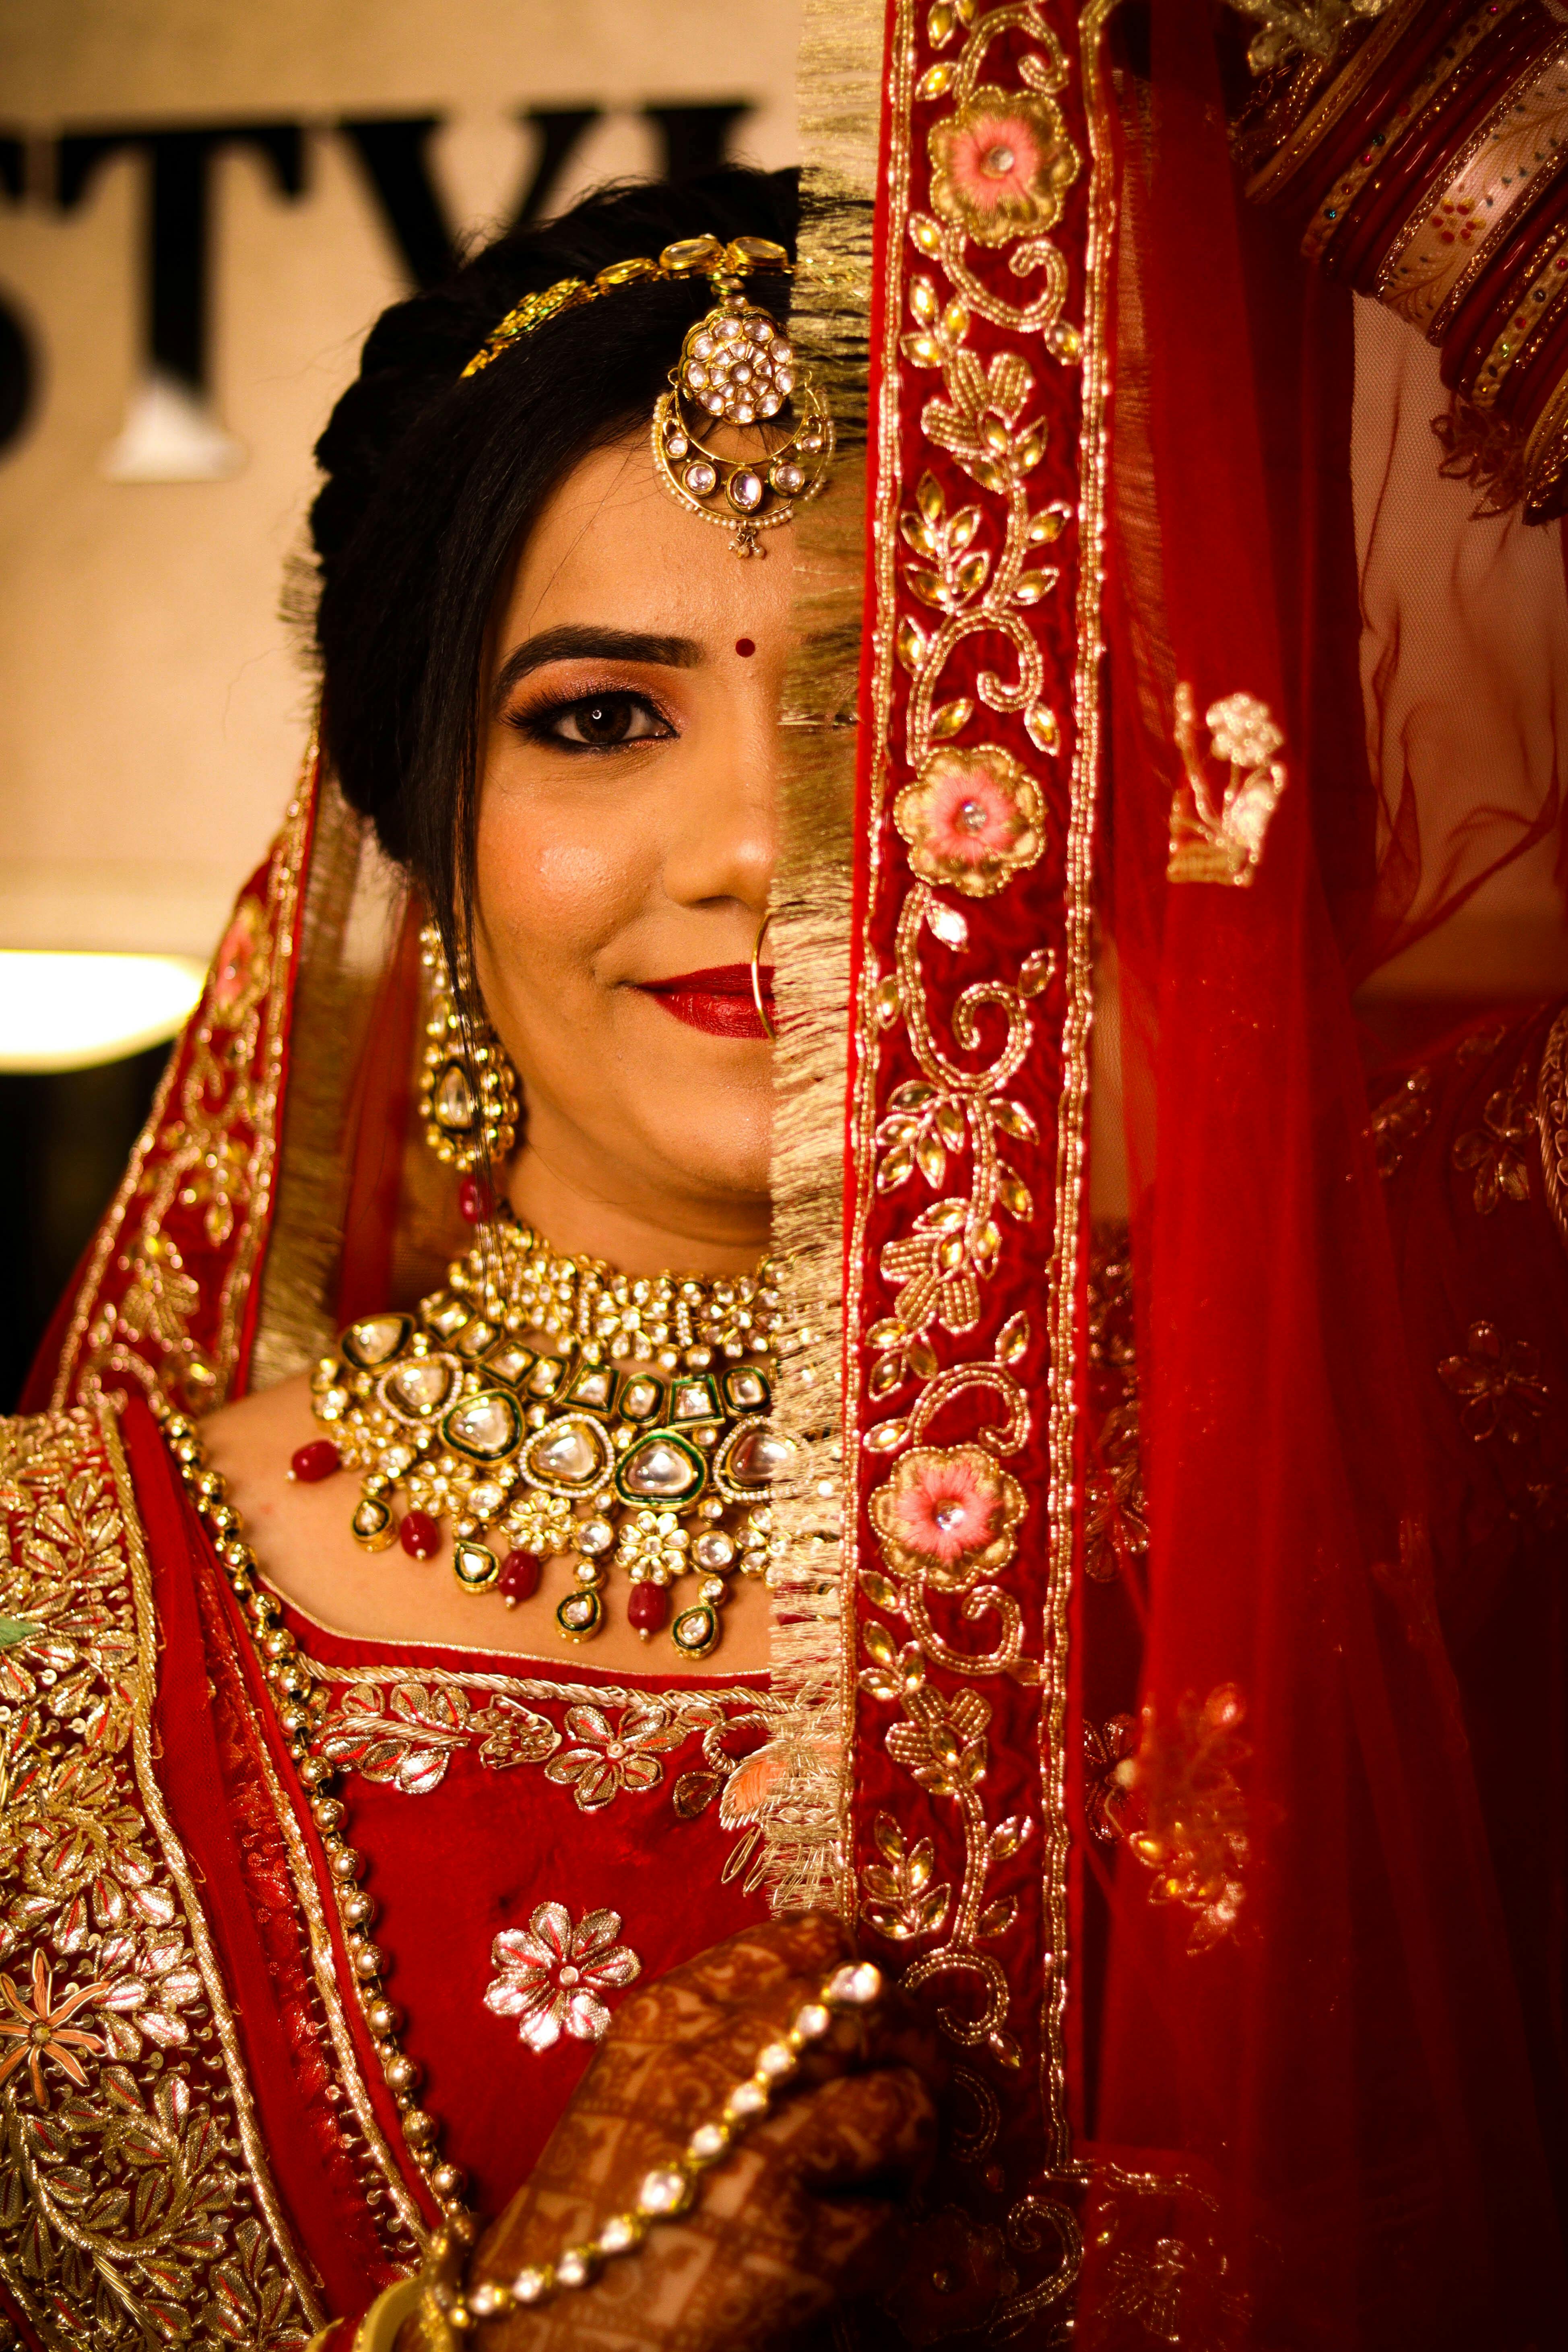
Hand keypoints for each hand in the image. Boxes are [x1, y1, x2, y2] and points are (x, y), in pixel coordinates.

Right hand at [445, 1910, 943, 2349]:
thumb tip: (853, 1992)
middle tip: (909, 2085)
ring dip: (908, 2148)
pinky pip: (893, 2216)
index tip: (878, 2008)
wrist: (549, 2343)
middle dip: (909, 2045)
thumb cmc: (606, 2216)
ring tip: (876, 2179)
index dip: (865, 1972)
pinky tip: (840, 2252)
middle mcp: (709, 2067)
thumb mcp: (643, 2087)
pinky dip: (883, 2236)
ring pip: (901, 2102)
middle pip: (868, 2003)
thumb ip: (729, 2032)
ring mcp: (757, 2155)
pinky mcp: (798, 2249)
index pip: (808, 1942)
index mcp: (665, 2018)